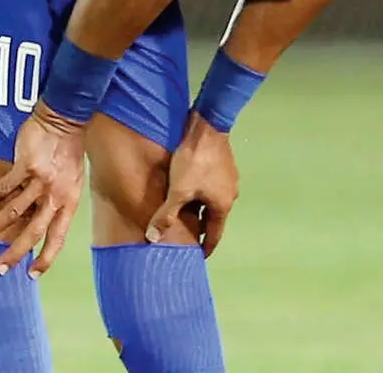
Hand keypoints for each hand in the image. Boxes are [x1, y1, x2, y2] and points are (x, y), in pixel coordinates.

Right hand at [0, 101, 85, 277]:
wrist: (65, 120)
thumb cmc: (68, 150)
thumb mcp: (71, 180)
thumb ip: (58, 199)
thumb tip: (40, 218)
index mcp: (69, 201)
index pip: (58, 237)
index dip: (46, 258)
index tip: (32, 274)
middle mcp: (56, 195)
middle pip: (33, 232)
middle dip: (14, 253)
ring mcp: (41, 181)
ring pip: (13, 213)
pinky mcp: (25, 166)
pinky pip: (3, 188)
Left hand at [145, 112, 238, 256]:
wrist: (207, 125)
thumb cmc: (194, 161)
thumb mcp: (178, 191)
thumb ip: (166, 214)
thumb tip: (152, 239)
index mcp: (222, 205)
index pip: (214, 235)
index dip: (204, 247)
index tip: (196, 257)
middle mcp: (230, 194)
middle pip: (213, 217)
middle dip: (198, 226)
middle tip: (183, 235)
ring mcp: (228, 177)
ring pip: (211, 199)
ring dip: (198, 207)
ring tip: (180, 211)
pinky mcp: (223, 163)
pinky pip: (210, 185)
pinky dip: (199, 191)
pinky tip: (186, 186)